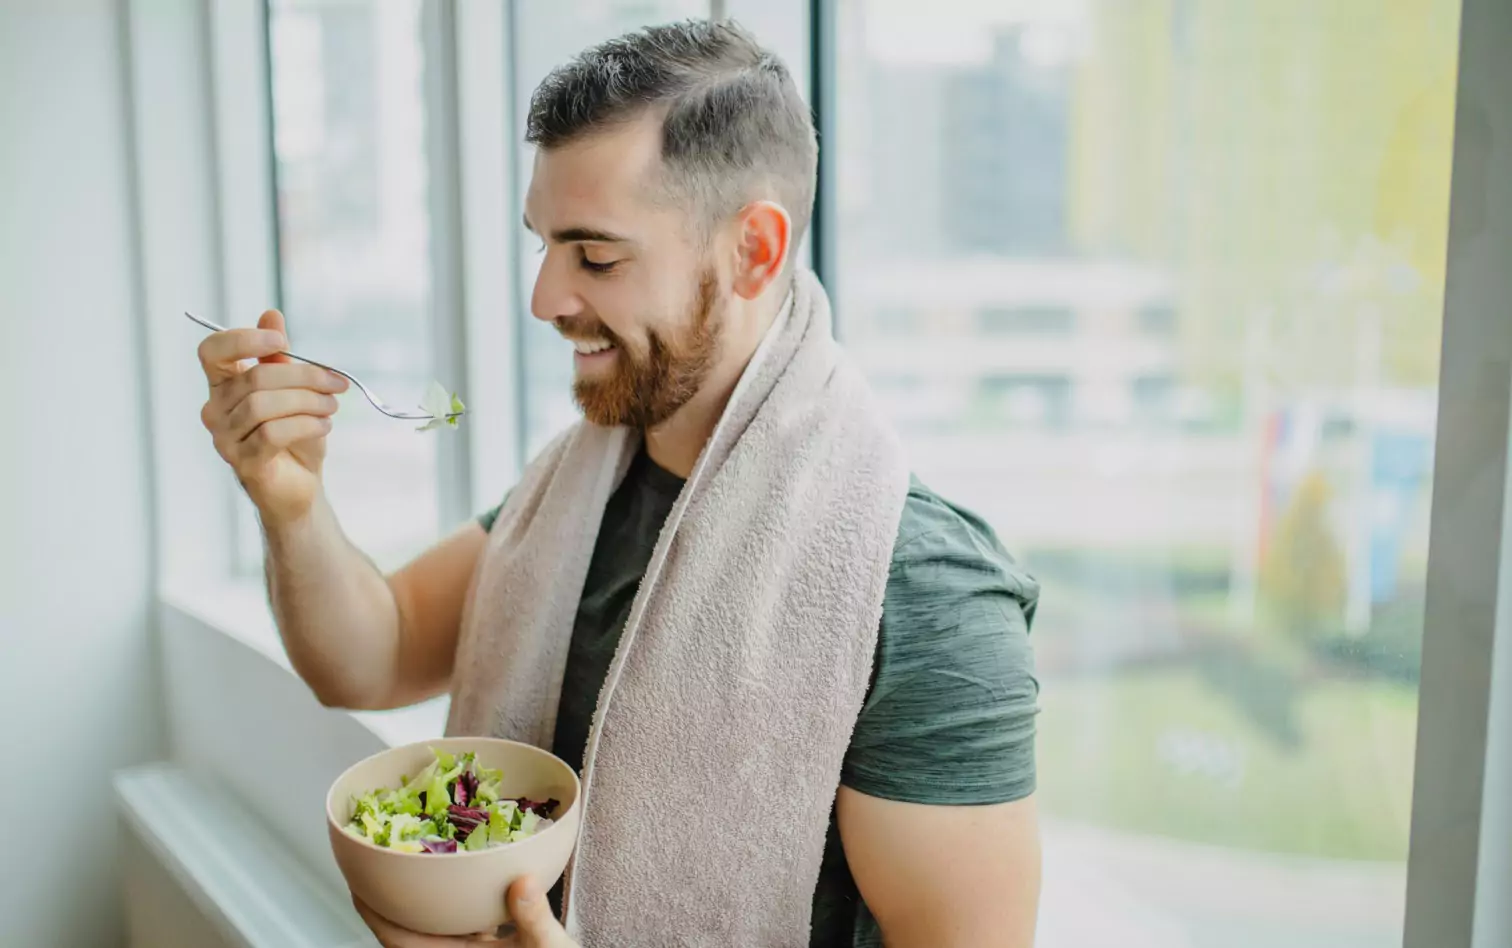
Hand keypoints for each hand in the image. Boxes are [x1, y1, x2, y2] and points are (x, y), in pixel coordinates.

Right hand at [197, 309, 347, 525]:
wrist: (300, 485)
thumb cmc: (293, 434)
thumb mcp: (291, 390)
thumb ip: (278, 356)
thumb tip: (271, 314)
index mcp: (222, 385)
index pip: (212, 351)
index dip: (244, 339)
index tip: (283, 343)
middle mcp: (214, 410)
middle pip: (255, 377)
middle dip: (304, 376)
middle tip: (335, 383)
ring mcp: (224, 438)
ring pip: (264, 405)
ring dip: (308, 401)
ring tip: (331, 407)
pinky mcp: (244, 462)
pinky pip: (273, 433)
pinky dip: (305, 424)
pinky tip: (324, 426)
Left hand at [353, 876, 577, 947]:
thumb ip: (534, 919)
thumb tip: (522, 883)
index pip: (398, 939)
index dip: (372, 912)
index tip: (356, 881)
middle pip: (407, 929)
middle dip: (390, 898)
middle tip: (378, 858)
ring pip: (433, 927)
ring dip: (422, 900)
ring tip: (415, 862)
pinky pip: (460, 924)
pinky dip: (455, 901)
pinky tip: (467, 878)